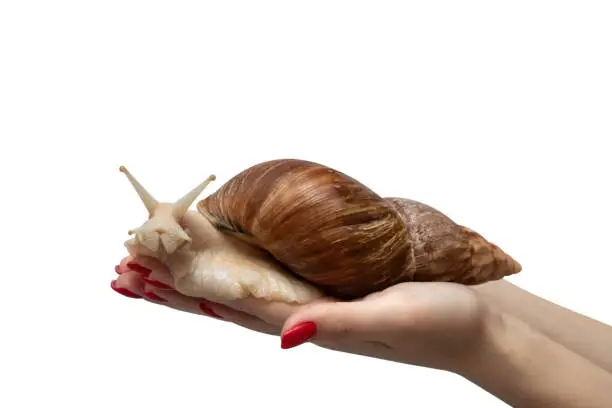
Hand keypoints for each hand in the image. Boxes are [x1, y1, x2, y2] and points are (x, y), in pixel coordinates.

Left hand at [111, 257, 490, 372]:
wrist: (476, 320)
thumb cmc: (441, 322)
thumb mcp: (391, 321)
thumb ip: (336, 326)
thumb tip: (283, 336)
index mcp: (310, 322)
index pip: (229, 306)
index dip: (182, 293)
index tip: (137, 277)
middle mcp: (303, 310)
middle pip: (223, 296)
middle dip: (172, 284)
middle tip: (124, 268)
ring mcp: (316, 293)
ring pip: (241, 281)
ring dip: (197, 272)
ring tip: (158, 261)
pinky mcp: (333, 278)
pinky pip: (274, 267)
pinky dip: (239, 258)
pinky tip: (224, 250)